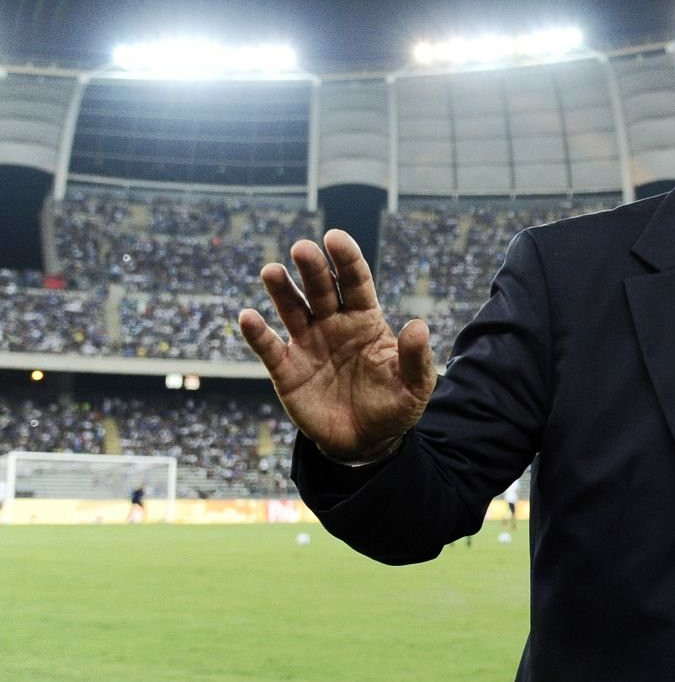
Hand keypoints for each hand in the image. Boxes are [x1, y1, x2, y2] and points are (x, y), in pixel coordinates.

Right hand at [238, 230, 434, 460]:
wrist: (366, 443)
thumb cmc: (394, 407)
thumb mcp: (415, 386)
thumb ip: (416, 358)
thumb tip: (418, 326)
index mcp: (365, 320)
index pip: (355, 282)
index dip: (346, 259)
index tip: (335, 238)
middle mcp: (333, 324)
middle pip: (321, 289)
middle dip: (312, 268)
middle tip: (302, 249)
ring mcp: (307, 344)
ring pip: (292, 309)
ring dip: (281, 290)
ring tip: (272, 271)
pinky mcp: (286, 370)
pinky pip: (269, 347)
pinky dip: (257, 333)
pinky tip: (249, 317)